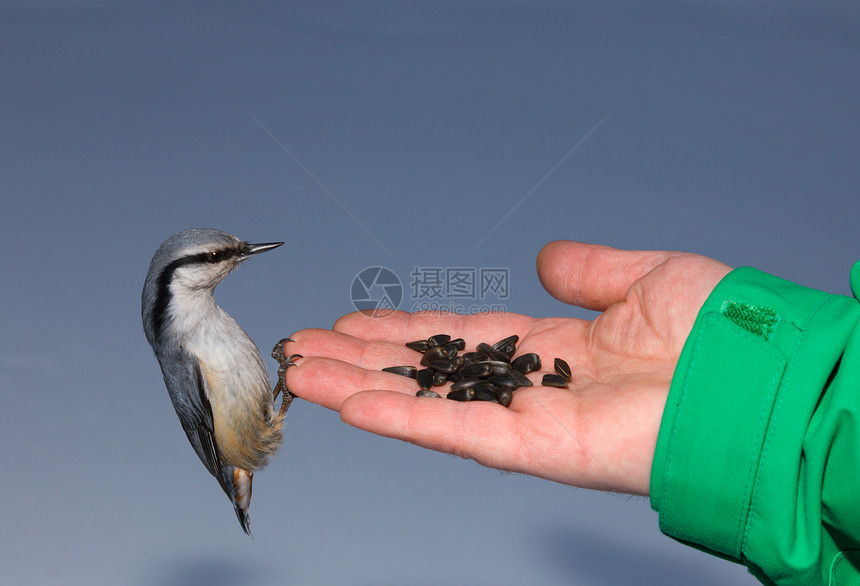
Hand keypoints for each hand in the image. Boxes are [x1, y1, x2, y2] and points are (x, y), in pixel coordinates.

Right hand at [285, 241, 730, 494]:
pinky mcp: (536, 447)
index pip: (457, 339)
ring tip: (302, 374)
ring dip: (360, 390)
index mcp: (554, 347)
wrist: (756, 379)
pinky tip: (352, 402)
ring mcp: (528, 420)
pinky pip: (457, 433)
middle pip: (427, 373)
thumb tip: (549, 258)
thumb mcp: (648, 276)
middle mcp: (530, 386)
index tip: (352, 322)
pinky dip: (402, 418)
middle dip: (362, 362)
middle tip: (304, 350)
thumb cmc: (720, 334)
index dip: (402, 331)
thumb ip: (591, 268)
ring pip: (426, 404)